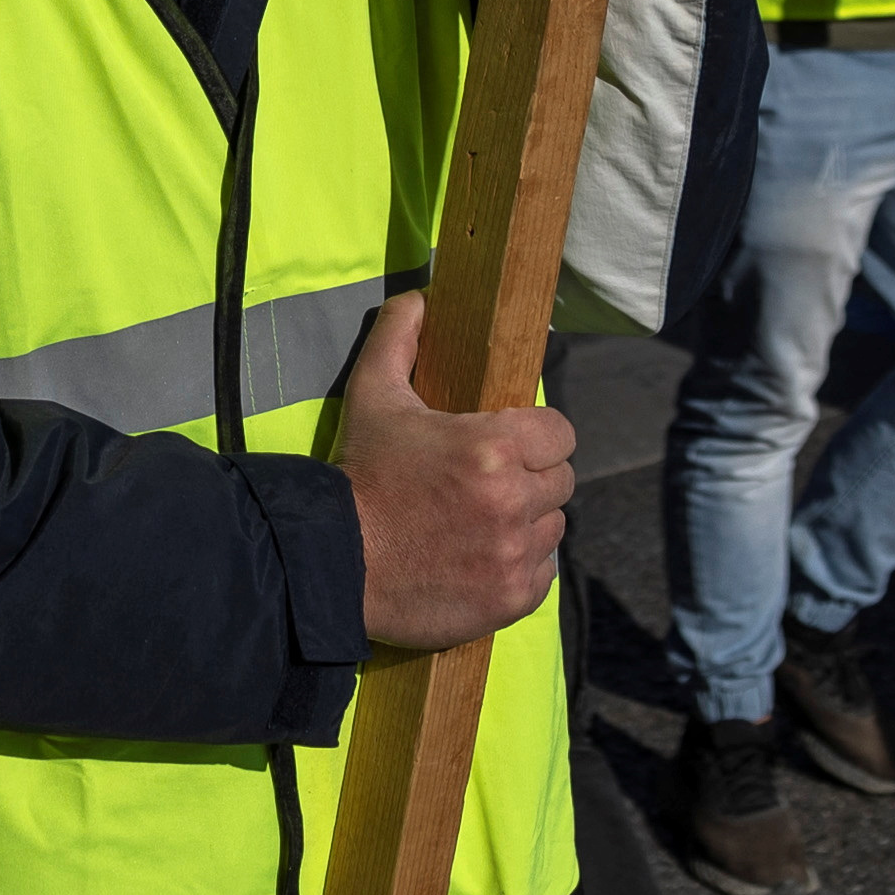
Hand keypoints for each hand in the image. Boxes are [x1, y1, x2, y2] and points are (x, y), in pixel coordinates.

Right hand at [330, 294, 569, 650]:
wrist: (332, 563)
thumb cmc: (358, 476)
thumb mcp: (373, 396)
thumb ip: (400, 338)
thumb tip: (420, 297)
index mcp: (494, 446)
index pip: (561, 434)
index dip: (538, 437)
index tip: (509, 446)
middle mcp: (513, 500)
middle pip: (561, 481)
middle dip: (532, 479)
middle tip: (487, 486)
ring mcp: (515, 553)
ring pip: (553, 527)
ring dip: (527, 523)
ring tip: (481, 523)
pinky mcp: (511, 597)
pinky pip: (543, 573)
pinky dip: (520, 567)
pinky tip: (482, 559)